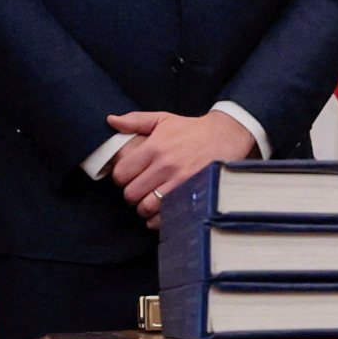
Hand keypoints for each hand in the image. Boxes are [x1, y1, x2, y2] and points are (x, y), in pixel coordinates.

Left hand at [107, 108, 257, 221]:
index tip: (128, 177)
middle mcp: (165, 166)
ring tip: (149, 202)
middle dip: (131, 195)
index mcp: (154, 147)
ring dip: (144, 208)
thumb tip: (111, 121)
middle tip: (139, 191)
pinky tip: (161, 212)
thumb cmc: (192, 130)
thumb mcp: (163, 119)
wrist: (226, 136)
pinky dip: (159, 219)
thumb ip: (135, 120)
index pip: (122, 174)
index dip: (121, 178)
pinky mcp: (193, 195)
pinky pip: (166, 217)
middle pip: (131, 194)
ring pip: (147, 208)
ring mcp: (180, 183)